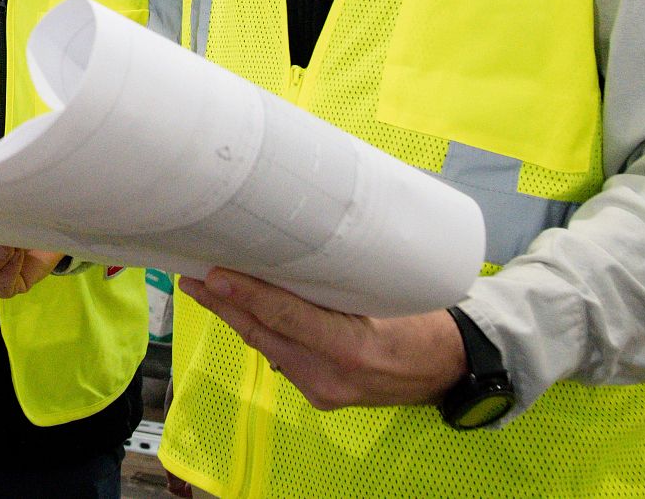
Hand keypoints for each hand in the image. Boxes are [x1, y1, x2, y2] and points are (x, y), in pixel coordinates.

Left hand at [177, 268, 465, 410]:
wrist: (453, 369)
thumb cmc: (425, 319)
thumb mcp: (388, 292)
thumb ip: (339, 280)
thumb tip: (291, 249)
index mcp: (352, 348)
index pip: (286, 316)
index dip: (246, 294)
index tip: (214, 275)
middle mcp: (332, 376)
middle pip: (266, 335)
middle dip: (225, 305)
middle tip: (191, 277)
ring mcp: (324, 391)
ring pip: (269, 347)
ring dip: (238, 318)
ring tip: (207, 289)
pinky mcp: (321, 396)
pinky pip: (283, 358)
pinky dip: (263, 333)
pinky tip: (242, 312)